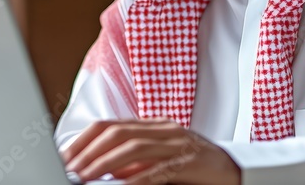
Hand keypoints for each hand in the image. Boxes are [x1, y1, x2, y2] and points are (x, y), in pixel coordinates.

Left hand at [61, 119, 240, 184]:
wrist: (240, 171)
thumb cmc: (196, 170)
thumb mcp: (160, 162)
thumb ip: (133, 163)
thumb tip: (101, 170)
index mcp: (153, 126)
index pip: (110, 126)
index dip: (84, 140)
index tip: (64, 157)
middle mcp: (164, 130)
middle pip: (117, 133)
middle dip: (88, 152)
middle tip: (69, 170)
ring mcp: (179, 143)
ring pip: (133, 147)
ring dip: (104, 164)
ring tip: (85, 178)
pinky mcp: (191, 161)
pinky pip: (159, 169)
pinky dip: (136, 178)